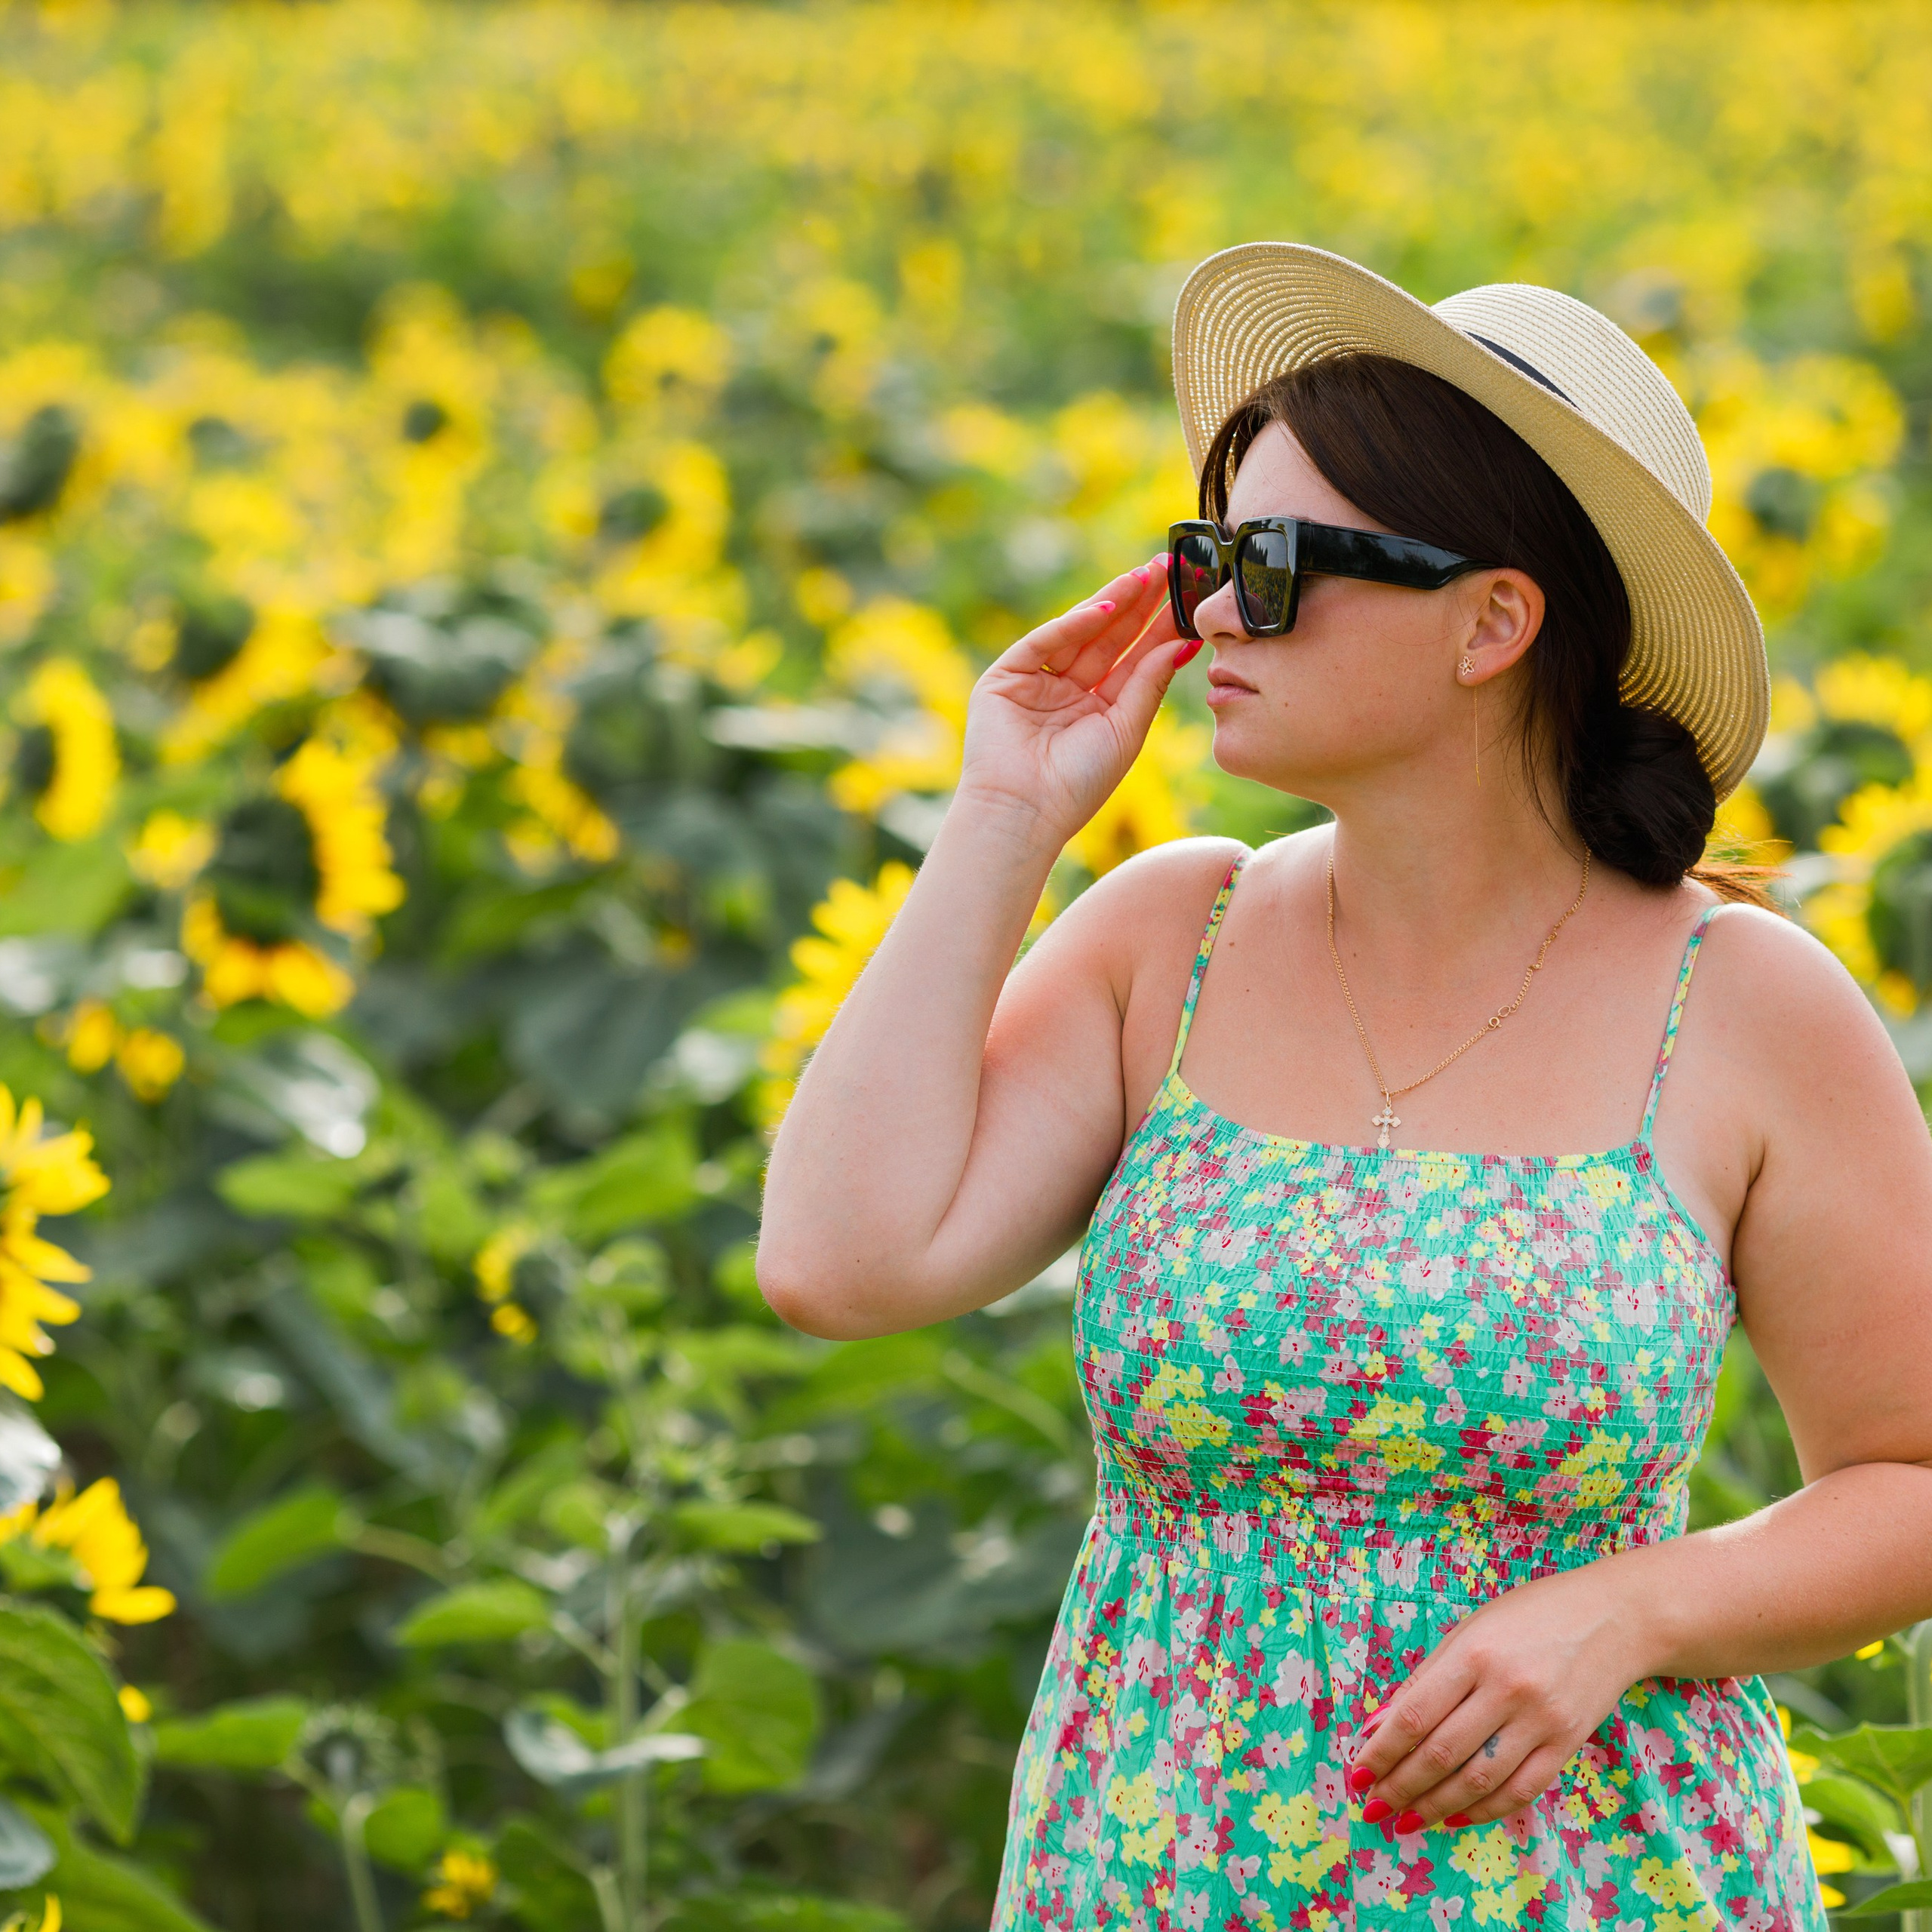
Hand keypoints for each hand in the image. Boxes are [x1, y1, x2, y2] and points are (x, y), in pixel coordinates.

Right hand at [955, 554, 1187, 842]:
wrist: (1024, 813)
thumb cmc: (1078, 785)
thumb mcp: (1125, 730)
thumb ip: (1149, 684)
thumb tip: (1181, 645)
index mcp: (1099, 707)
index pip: (1135, 658)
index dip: (1160, 628)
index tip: (1188, 598)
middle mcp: (1069, 689)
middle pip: (1111, 637)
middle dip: (1139, 604)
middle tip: (1168, 568)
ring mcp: (1036, 680)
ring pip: (1080, 632)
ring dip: (1112, 603)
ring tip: (1145, 576)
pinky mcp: (1005, 677)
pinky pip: (1043, 642)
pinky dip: (1072, 624)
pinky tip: (1104, 608)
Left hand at [1341, 1560, 1654, 1832]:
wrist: (1613, 1618)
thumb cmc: (1529, 1615)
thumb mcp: (1469, 1630)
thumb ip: (1425, 1678)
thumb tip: (1379, 1725)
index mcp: (1473, 1654)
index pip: (1414, 1716)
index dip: (1381, 1752)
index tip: (1357, 1775)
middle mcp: (1506, 1689)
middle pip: (1442, 1753)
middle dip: (1401, 1786)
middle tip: (1374, 1807)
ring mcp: (1541, 1720)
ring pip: (1479, 1780)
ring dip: (1436, 1807)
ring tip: (1406, 1820)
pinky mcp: (1567, 1744)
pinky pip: (1520, 1790)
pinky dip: (1484, 1809)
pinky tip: (1456, 1817)